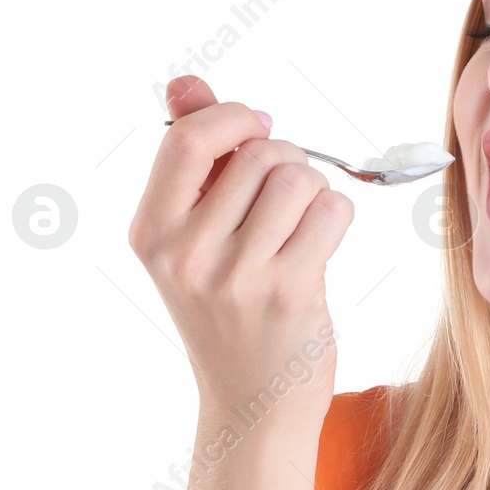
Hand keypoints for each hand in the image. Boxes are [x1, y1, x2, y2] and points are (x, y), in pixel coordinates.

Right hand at [129, 76, 354, 426]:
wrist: (253, 405)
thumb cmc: (228, 312)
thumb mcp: (193, 241)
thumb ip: (193, 159)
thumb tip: (186, 83)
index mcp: (152, 232)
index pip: (190, 138)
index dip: (236, 118)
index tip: (260, 130)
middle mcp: (186, 254)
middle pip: (261, 153)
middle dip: (287, 161)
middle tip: (286, 199)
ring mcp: (236, 276)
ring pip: (300, 178)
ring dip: (315, 190)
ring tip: (302, 224)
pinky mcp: (288, 292)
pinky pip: (331, 211)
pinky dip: (337, 216)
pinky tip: (321, 244)